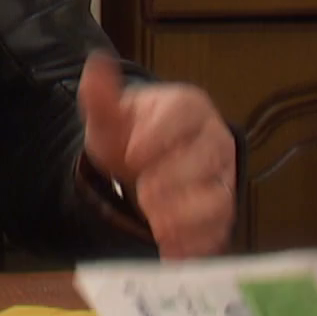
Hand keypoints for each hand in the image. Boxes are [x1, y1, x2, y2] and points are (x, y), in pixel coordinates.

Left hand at [78, 52, 235, 257]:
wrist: (143, 162)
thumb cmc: (131, 133)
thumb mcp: (110, 115)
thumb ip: (101, 95)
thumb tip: (95, 64)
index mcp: (188, 108)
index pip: (184, 113)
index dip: (160, 134)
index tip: (133, 153)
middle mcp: (213, 141)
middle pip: (205, 157)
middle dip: (172, 178)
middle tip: (143, 193)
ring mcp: (221, 179)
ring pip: (218, 196)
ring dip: (187, 215)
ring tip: (156, 225)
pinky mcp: (220, 213)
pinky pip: (218, 230)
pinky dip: (195, 244)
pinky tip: (171, 252)